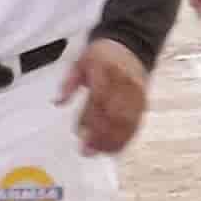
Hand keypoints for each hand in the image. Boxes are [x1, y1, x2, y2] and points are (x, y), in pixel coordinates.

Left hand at [60, 37, 150, 156]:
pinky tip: (114, 148)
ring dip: (113, 140)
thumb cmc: (102, 56)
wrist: (130, 47)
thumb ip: (69, 83)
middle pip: (115, 114)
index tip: (78, 135)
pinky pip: (136, 123)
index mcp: (106, 71)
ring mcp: (137, 94)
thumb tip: (58, 101)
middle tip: (87, 151)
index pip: (99, 99)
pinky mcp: (143, 102)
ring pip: (127, 122)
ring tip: (99, 153)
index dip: (90, 119)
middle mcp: (125, 83)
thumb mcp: (80, 62)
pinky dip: (125, 138)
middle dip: (101, 135)